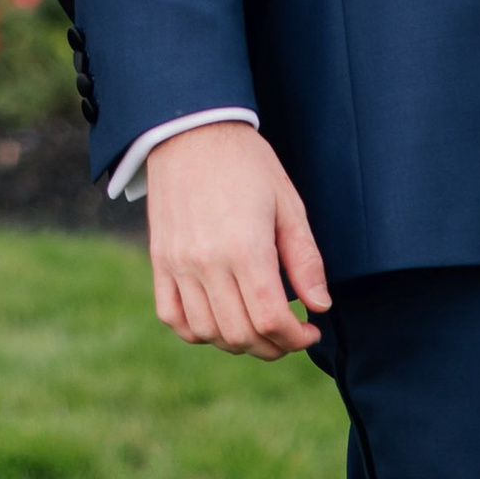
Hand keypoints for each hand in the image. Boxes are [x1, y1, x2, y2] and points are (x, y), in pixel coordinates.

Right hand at [145, 124, 330, 357]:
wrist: (191, 131)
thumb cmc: (247, 164)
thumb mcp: (288, 204)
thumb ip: (304, 259)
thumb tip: (320, 306)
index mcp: (245, 248)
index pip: (271, 319)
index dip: (296, 338)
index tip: (310, 331)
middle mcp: (207, 262)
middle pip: (240, 334)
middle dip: (272, 347)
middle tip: (290, 335)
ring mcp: (178, 264)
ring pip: (207, 332)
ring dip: (237, 343)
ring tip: (258, 330)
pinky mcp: (160, 261)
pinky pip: (172, 316)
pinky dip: (196, 331)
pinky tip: (219, 321)